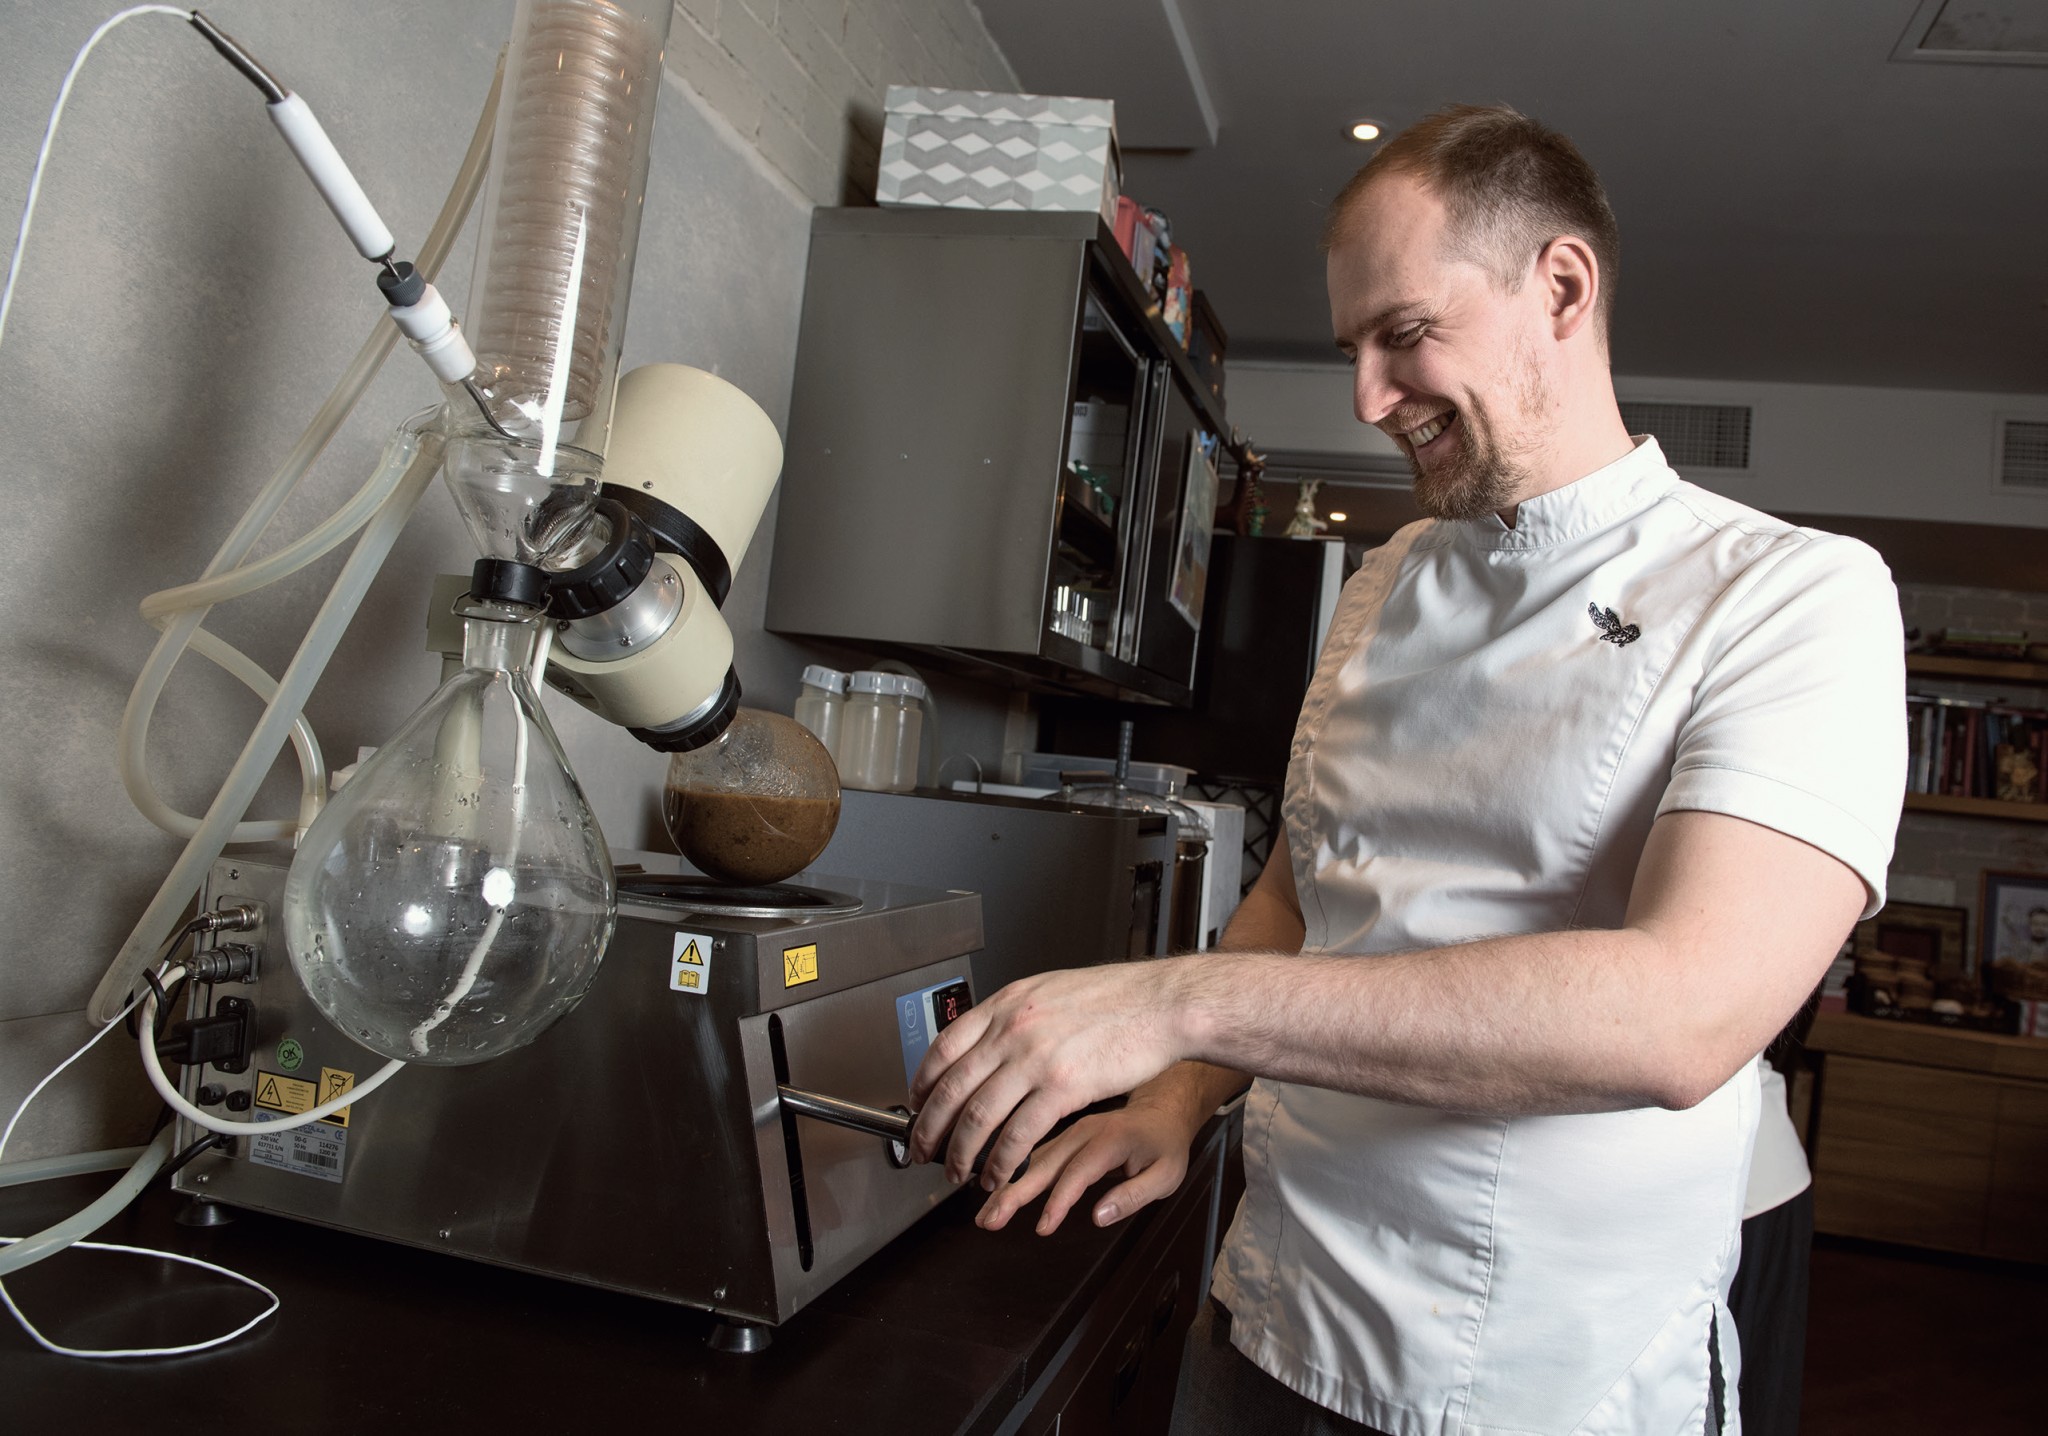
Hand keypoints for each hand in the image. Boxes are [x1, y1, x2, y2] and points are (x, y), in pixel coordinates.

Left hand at [908, 960, 1191, 1186]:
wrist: (1162, 1004)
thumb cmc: (1117, 999)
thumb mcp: (1050, 991)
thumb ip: (1017, 1015)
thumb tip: (992, 1039)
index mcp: (1006, 1004)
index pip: (944, 1048)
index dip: (922, 1084)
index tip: (917, 1105)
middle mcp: (1012, 1029)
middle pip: (952, 1088)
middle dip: (930, 1128)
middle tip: (922, 1151)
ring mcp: (1035, 1058)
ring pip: (978, 1117)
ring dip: (962, 1154)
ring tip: (958, 1174)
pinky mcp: (1063, 1088)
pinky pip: (1018, 1136)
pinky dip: (1002, 1163)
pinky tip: (999, 1176)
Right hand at [975, 1095, 1199, 1235]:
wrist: (1160, 1110)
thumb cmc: (1165, 1146)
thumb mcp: (1166, 1175)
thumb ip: (1135, 1196)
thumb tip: (1098, 1216)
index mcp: (1111, 1138)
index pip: (1079, 1171)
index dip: (1059, 1200)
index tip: (1044, 1227)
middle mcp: (1083, 1132)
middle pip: (1043, 1163)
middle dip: (1013, 1192)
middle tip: (989, 1220)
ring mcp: (1069, 1133)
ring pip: (1030, 1161)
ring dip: (1005, 1187)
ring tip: (984, 1215)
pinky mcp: (1061, 1138)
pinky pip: (1032, 1157)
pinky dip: (1010, 1176)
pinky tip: (993, 1194)